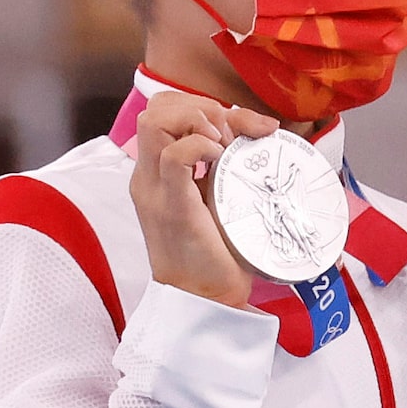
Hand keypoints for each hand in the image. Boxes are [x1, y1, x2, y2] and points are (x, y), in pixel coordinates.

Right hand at [129, 90, 278, 308]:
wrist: (203, 301)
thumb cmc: (216, 255)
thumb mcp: (218, 201)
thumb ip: (222, 172)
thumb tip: (258, 139)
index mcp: (156, 174)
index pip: (162, 111)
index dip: (201, 106)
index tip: (242, 128)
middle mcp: (148, 177)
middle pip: (156, 108)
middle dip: (202, 107)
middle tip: (234, 135)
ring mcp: (156, 191)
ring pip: (155, 121)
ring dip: (199, 121)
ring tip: (226, 146)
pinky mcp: (173, 207)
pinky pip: (174, 156)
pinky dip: (201, 146)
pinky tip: (222, 160)